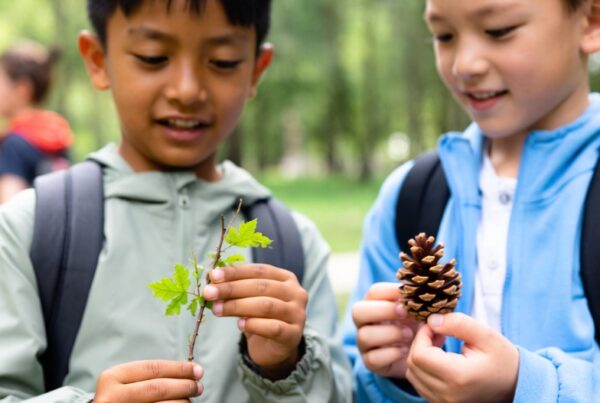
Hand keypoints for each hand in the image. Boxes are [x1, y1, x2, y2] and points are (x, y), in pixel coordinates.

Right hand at [94, 360, 203, 402]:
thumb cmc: (118, 398)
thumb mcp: (125, 381)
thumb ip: (149, 376)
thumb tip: (187, 373)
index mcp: (113, 377)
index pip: (153, 368)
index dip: (179, 368)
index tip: (196, 370)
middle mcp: (113, 396)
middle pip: (158, 388)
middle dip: (184, 385)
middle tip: (198, 386)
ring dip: (182, 402)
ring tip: (191, 399)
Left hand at [203, 264, 307, 378]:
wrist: (275, 349)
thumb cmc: (261, 318)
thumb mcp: (250, 299)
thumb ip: (237, 289)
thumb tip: (213, 281)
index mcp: (286, 278)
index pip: (259, 270)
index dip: (235, 272)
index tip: (213, 275)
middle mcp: (296, 293)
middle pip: (261, 286)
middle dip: (231, 288)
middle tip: (209, 293)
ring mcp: (297, 314)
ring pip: (265, 305)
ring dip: (237, 306)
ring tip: (216, 309)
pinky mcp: (293, 335)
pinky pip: (272, 327)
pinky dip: (253, 324)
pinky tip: (239, 325)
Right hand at [351, 282, 420, 377]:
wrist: (415, 358)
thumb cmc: (414, 327)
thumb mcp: (417, 314)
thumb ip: (420, 305)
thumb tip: (428, 299)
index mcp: (373, 304)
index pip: (373, 292)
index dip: (391, 291)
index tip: (409, 296)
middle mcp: (364, 322)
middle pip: (358, 311)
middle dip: (384, 310)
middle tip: (406, 313)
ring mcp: (364, 343)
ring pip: (364, 335)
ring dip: (391, 333)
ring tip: (410, 335)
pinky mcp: (369, 362)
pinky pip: (372, 358)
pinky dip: (392, 353)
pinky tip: (406, 351)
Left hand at [407, 313, 518, 402]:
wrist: (516, 385)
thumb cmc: (502, 359)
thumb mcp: (486, 334)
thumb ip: (458, 323)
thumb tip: (431, 321)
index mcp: (459, 377)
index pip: (420, 355)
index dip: (422, 335)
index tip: (435, 326)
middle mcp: (448, 395)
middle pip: (413, 365)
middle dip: (420, 343)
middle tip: (437, 332)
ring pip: (413, 375)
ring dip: (420, 356)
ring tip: (438, 344)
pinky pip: (420, 384)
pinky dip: (423, 369)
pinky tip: (439, 358)